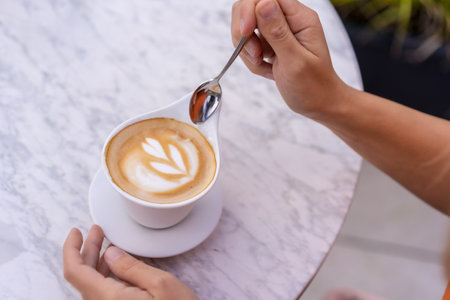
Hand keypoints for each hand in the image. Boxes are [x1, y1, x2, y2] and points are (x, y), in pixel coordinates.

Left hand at [63, 225, 198, 299]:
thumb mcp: (161, 284)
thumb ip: (131, 267)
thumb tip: (110, 252)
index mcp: (108, 299)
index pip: (76, 272)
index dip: (71, 249)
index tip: (76, 231)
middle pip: (82, 276)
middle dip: (87, 249)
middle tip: (97, 230)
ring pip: (91, 284)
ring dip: (95, 261)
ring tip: (105, 243)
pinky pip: (102, 292)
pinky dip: (104, 274)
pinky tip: (114, 264)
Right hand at [231, 0, 345, 118]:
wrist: (319, 104)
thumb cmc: (314, 86)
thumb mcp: (296, 61)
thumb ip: (278, 32)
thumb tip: (263, 3)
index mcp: (300, 18)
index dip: (250, 10)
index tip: (245, 33)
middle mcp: (289, 20)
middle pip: (250, 7)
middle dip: (244, 32)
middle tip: (255, 54)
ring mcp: (278, 31)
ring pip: (245, 27)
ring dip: (247, 49)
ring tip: (263, 65)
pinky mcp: (270, 44)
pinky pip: (248, 44)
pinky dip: (251, 60)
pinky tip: (267, 70)